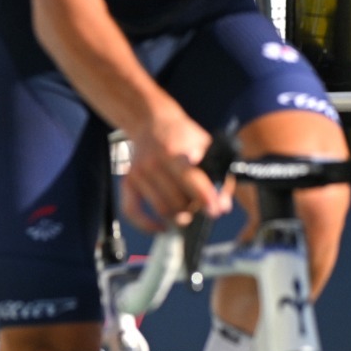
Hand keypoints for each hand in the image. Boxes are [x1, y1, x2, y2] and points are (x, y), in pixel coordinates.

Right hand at [120, 113, 229, 232]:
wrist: (150, 122)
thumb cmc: (183, 137)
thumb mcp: (207, 147)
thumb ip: (219, 175)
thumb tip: (222, 206)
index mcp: (174, 152)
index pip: (192, 181)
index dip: (206, 199)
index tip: (215, 210)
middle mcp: (153, 164)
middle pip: (177, 201)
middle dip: (193, 209)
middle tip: (202, 206)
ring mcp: (138, 174)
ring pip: (161, 209)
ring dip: (178, 216)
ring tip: (187, 210)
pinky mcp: (128, 182)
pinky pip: (132, 212)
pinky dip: (146, 225)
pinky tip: (161, 228)